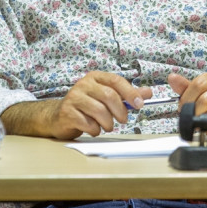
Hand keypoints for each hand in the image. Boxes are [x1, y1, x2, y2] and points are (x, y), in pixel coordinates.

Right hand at [37, 72, 152, 138]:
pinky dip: (95, 130)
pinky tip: (93, 128)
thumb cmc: (86, 106)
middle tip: (123, 120)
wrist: (58, 116)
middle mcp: (83, 85)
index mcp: (95, 77)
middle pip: (109, 96)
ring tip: (107, 125)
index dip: (130, 92)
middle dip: (120, 111)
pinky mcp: (67, 113)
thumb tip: (148, 93)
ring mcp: (74, 98)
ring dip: (108, 123)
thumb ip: (127, 94)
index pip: (116, 80)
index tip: (140, 104)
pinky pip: (88, 124)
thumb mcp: (106, 96)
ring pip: (100, 111)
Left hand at [166, 71, 206, 139]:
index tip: (182, 105)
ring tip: (200, 119)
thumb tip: (172, 78)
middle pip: (205, 100)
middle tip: (190, 115)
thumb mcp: (201, 89)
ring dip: (202, 121)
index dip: (186, 97)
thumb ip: (185, 86)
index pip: (199, 84)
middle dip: (193, 110)